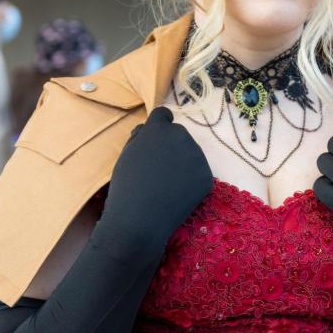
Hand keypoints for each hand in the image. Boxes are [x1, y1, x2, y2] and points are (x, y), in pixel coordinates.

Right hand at [96, 106, 213, 259]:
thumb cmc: (126, 187)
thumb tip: (149, 129)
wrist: (140, 218)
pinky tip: (177, 194)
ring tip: (166, 184)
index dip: (159, 127)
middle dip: (171, 146)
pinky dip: (191, 181)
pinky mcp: (207, 176)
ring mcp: (197, 156)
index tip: (155, 141)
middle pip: (178, 134)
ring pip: (190, 153)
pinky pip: (198, 173)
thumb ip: (140, 138)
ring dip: (182, 162)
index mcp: (158, 129)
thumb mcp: (126, 155)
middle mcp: (181, 136)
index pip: (164, 114)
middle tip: (159, 169)